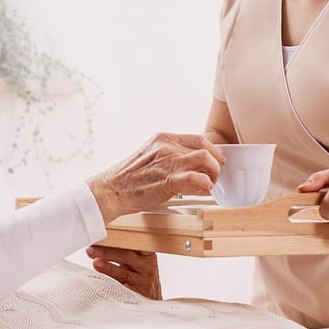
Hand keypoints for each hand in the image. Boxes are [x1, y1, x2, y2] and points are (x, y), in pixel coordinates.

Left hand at [86, 246, 161, 299]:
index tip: (102, 236)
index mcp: (146, 253)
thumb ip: (121, 250)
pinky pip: (127, 291)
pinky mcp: (139, 295)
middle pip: (126, 256)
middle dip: (107, 252)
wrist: (151, 295)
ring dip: (108, 268)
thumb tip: (97, 243)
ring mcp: (143, 281)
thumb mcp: (136, 259)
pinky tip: (109, 284)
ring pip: (125, 273)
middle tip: (91, 250)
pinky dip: (119, 287)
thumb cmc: (139, 273)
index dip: (117, 239)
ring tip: (96, 263)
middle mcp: (146, 265)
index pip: (134, 242)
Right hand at [87, 133, 224, 222]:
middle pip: (204, 149)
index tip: (217, 158)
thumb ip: (170, 157)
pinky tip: (203, 190)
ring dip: (213, 173)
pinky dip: (205, 184)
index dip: (212, 149)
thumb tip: (191, 167)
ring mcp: (168, 163)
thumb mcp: (150, 157)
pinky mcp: (169, 181)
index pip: (197, 138)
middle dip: (215, 164)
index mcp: (162, 139)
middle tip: (214, 175)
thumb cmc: (128, 178)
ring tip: (210, 184)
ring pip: (205, 159)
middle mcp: (167, 148)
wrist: (111, 190)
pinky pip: (197, 178)